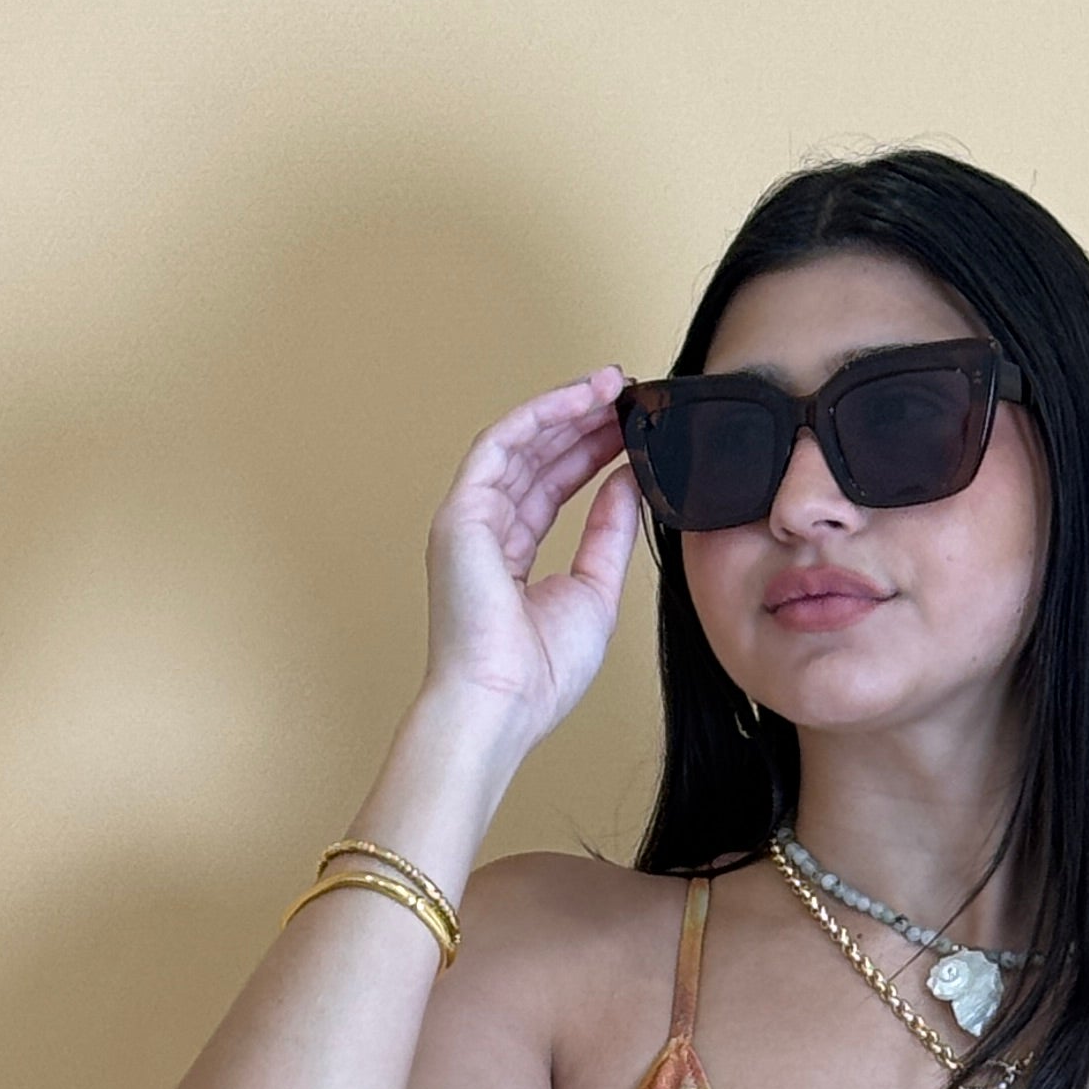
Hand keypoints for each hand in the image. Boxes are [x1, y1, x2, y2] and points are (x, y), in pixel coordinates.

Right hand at [422, 367, 644, 751]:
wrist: (503, 704)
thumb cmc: (541, 671)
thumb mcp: (596, 589)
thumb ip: (609, 531)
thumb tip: (628, 481)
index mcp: (512, 556)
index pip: (552, 488)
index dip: (590, 452)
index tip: (628, 427)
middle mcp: (485, 531)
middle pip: (537, 459)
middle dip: (582, 422)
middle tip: (627, 393)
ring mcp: (469, 520)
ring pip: (519, 444)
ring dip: (565, 409)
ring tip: (611, 385)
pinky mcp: (460, 513)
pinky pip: (500, 446)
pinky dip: (539, 417)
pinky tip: (579, 399)